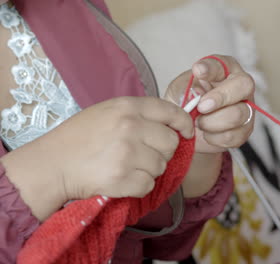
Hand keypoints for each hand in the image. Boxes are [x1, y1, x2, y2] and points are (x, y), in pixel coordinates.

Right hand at [2, 96, 193, 219]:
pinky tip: (121, 180)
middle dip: (162, 152)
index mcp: (127, 107)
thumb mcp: (107, 112)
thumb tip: (171, 125)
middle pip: (171, 143)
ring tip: (126, 167)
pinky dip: (138, 186)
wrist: (52, 164)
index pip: (171, 111)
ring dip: (148, 170)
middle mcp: (130, 126)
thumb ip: (138, 114)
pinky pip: (149, 185)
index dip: (184, 123)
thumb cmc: (78, 138)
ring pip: (161, 166)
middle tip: (142, 155)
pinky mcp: (122, 178)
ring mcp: (127, 153)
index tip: (187, 132)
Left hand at [165, 55, 254, 153]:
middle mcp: (240, 86)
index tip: (197, 71)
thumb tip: (198, 92)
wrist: (188, 128)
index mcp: (224, 69)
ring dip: (212, 122)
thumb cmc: (186, 102)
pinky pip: (233, 135)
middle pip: (243, 86)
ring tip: (199, 122)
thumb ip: (186, 88)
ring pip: (237, 114)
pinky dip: (214, 137)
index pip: (222, 63)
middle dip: (220, 97)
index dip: (210, 68)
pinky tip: (207, 133)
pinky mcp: (244, 130)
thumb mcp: (179, 90)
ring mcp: (246, 108)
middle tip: (201, 107)